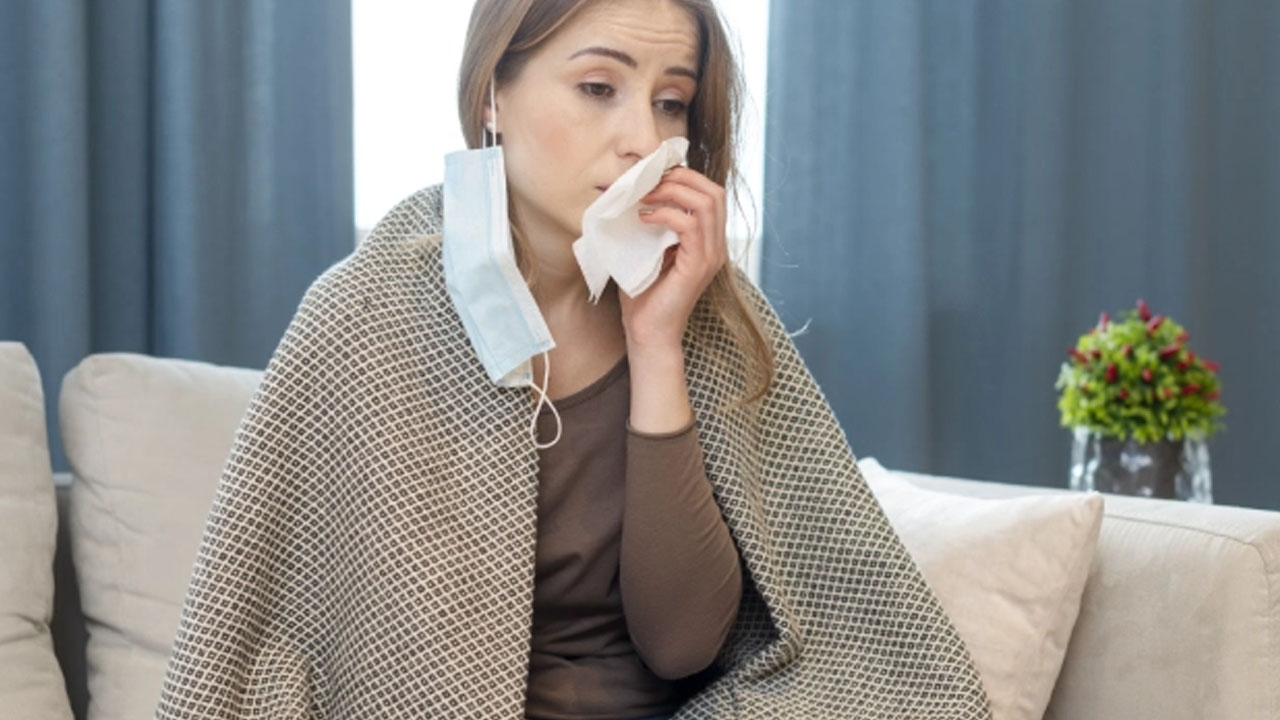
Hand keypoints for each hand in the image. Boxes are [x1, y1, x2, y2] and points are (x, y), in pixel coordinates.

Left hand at [617, 166, 727, 350]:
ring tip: (646, 196)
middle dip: (681, 178)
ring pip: (707, 203)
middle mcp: (716, 246)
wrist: (647, 332)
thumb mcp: (649, 250)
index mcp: (708, 241)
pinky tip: (644, 218)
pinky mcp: (698, 266)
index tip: (653, 177)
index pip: (710, 194)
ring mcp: (711, 256)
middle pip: (715, 192)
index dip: (684, 177)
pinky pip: (690, 224)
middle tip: (650, 182)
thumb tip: (635, 193)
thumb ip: (652, 224)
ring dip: (673, 191)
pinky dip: (665, 213)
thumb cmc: (644, 295)